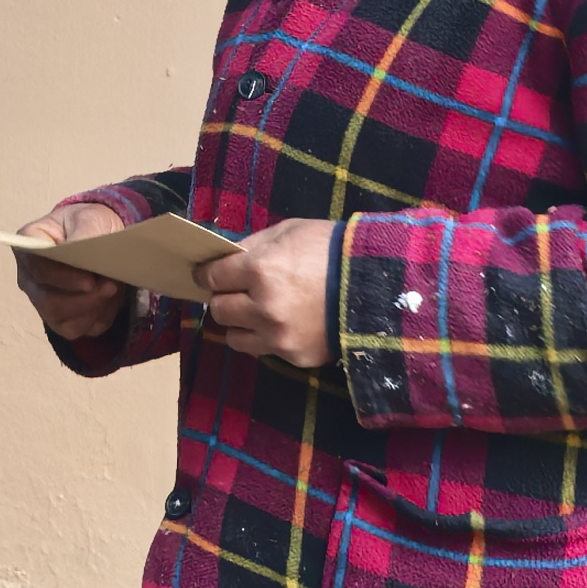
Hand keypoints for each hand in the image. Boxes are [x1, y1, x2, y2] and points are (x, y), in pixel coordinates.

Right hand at [14, 200, 133, 343]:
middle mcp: (30, 279)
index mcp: (28, 249)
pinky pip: (77, 330)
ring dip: (93, 308)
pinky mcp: (60, 320)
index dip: (62, 278)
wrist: (102, 239)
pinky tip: (110, 301)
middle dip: (83, 299)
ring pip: (61, 320)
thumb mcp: (90, 218)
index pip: (37, 269)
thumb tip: (80, 251)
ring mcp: (42, 302)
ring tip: (113, 289)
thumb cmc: (89, 225)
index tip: (90, 281)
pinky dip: (98, 318)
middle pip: (47, 302)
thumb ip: (84, 233)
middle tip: (110, 286)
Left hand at [201, 218, 333, 369]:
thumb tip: (227, 257)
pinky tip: (284, 323)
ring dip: (240, 323)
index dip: (207, 274)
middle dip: (224, 297)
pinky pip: (263, 349)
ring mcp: (277, 336)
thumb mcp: (291, 231)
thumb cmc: (333, 249)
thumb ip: (255, 245)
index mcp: (260, 270)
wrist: (380, 284)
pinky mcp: (293, 356)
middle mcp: (263, 307)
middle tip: (236, 291)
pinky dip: (267, 337)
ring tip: (256, 311)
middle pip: (218, 309)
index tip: (207, 274)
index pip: (212, 277)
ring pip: (233, 336)